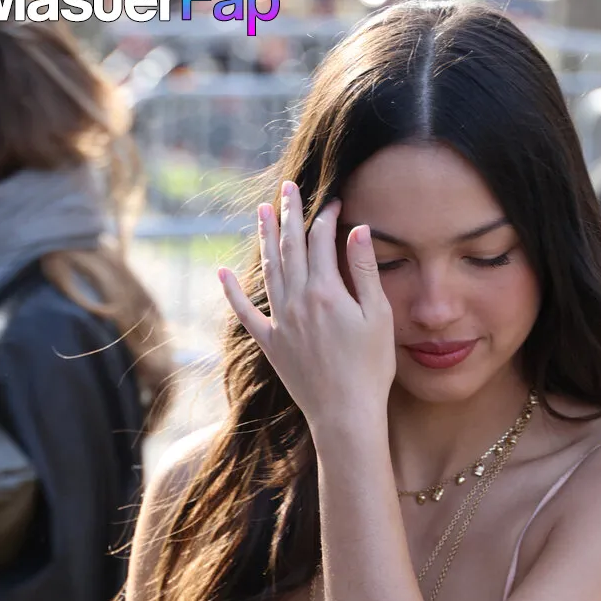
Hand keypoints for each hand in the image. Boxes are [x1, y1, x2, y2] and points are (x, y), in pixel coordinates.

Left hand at [218, 181, 395, 433]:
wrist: (345, 413)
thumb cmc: (370, 368)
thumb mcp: (378, 317)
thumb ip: (366, 271)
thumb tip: (358, 231)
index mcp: (327, 292)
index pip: (321, 242)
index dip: (326, 217)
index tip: (332, 202)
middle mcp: (298, 301)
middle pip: (290, 248)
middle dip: (289, 214)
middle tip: (287, 187)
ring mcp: (280, 322)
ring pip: (269, 270)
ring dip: (265, 239)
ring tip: (262, 212)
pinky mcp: (270, 344)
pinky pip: (245, 313)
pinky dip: (232, 292)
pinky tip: (222, 272)